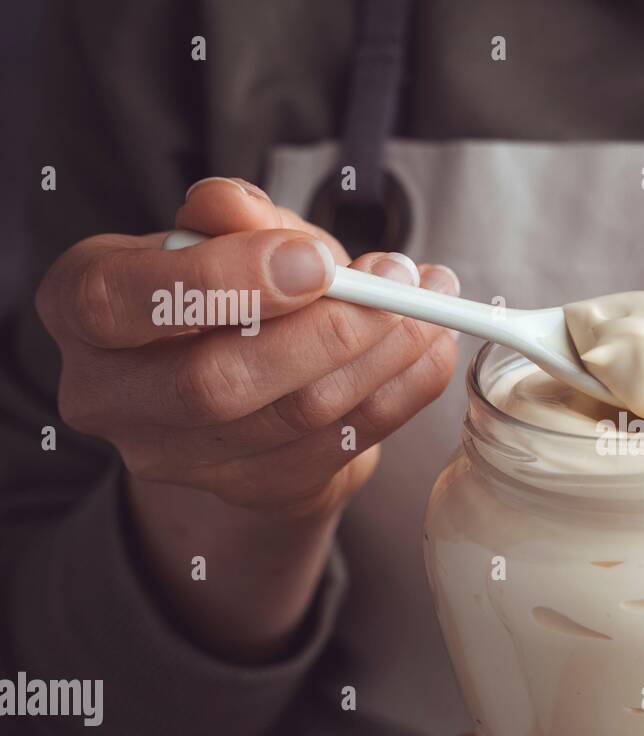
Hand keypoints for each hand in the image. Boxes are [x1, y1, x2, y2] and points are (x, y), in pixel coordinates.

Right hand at [35, 176, 460, 658]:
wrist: (240, 379)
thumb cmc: (223, 288)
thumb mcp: (220, 234)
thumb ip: (231, 216)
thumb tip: (233, 204)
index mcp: (79, 307)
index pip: (122, 302)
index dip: (225, 281)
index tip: (316, 259)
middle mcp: (111, 397)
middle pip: (218, 382)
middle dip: (326, 328)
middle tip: (398, 282)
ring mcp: (179, 458)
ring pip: (295, 415)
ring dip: (381, 355)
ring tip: (431, 304)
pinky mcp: (253, 488)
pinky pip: (343, 444)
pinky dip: (401, 392)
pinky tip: (430, 350)